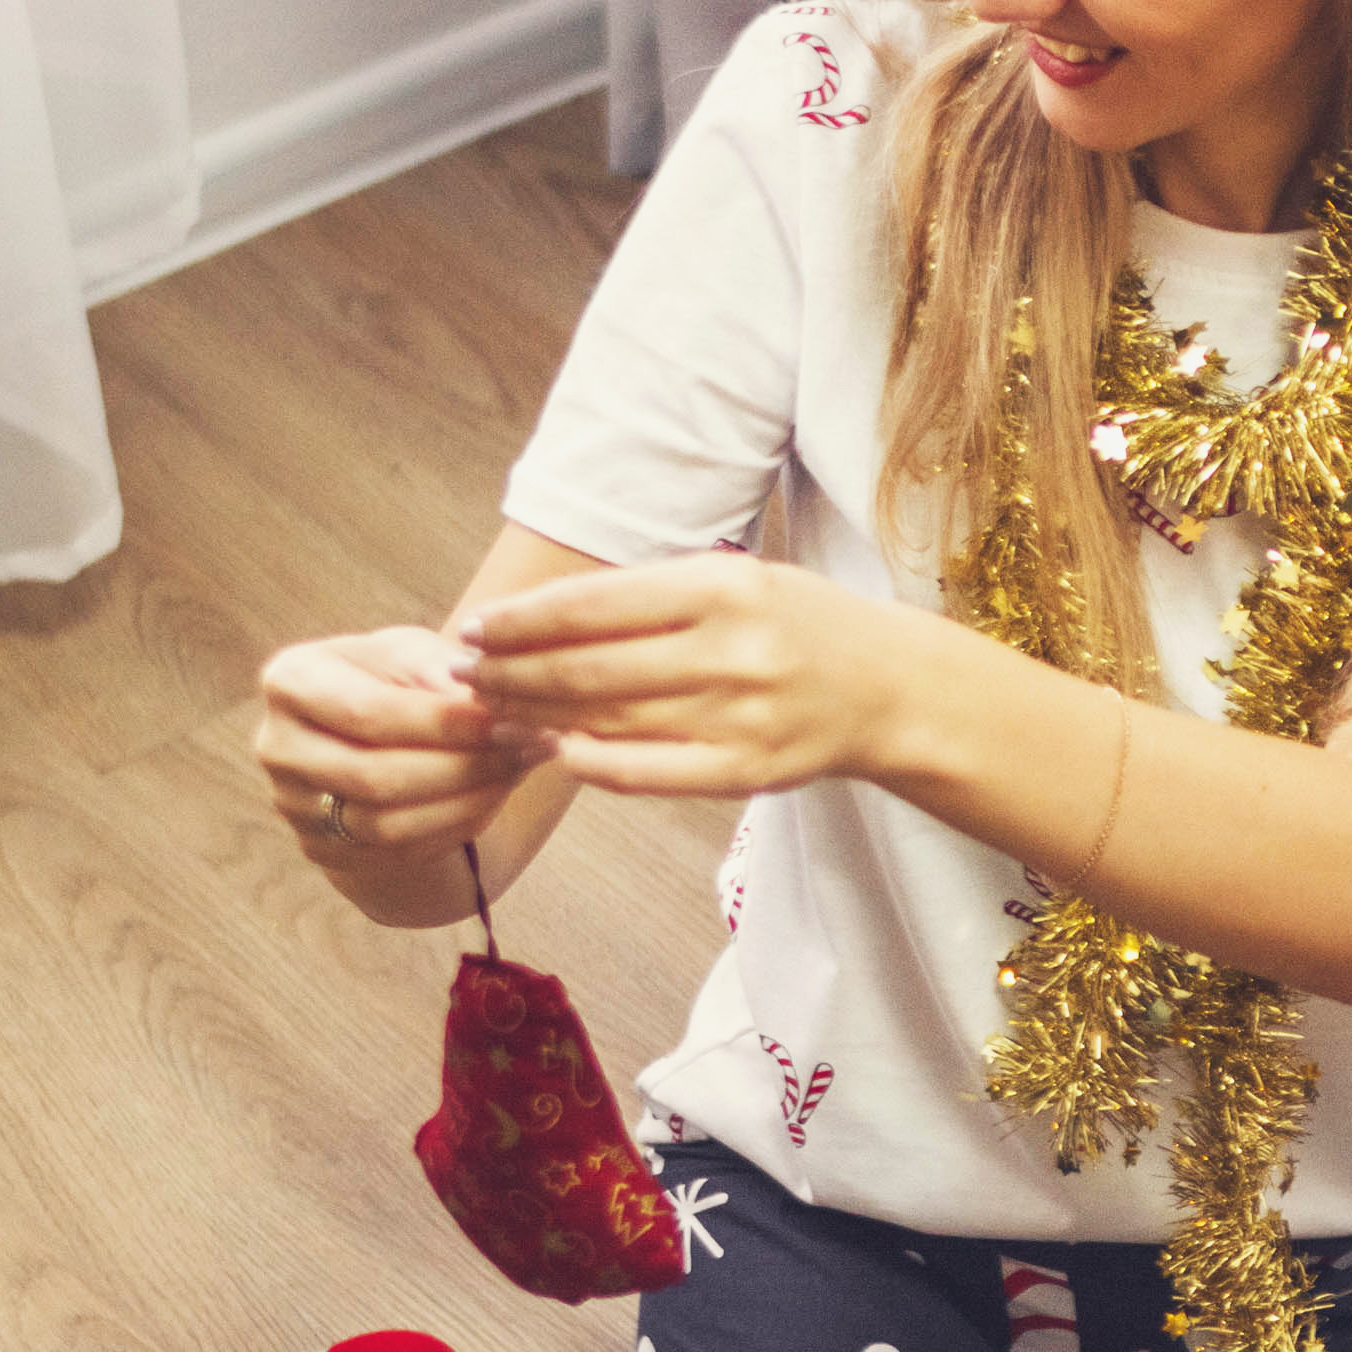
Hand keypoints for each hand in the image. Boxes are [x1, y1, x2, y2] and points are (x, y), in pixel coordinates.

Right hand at [255, 625, 553, 849]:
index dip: (447, 724)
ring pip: (389, 824)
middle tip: (532, 748)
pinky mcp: (323, 850)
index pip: (371, 714)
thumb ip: (438, 668)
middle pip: (377, 777)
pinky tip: (494, 796)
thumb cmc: (394, 680)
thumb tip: (477, 697)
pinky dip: (455, 826)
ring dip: (468, 800)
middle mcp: (277, 748)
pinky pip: (398, 853)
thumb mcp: (411, 654)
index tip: (515, 719)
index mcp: (290, 682)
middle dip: (466, 766)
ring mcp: (294, 807)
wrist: (370, 737)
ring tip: (521, 769)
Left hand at [458, 555, 907, 797]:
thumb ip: (648, 596)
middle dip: (510, 674)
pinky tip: (551, 750)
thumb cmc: (797, 624)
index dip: (520, 623)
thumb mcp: (735, 578)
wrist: (889, 688)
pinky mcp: (744, 771)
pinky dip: (588, 763)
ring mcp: (739, 716)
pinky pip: (645, 772)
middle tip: (462, 678)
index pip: (592, 605)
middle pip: (587, 667)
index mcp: (723, 586)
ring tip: (491, 712)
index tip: (473, 631)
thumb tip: (537, 621)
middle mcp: (730, 650)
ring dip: (535, 717)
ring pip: (607, 719)